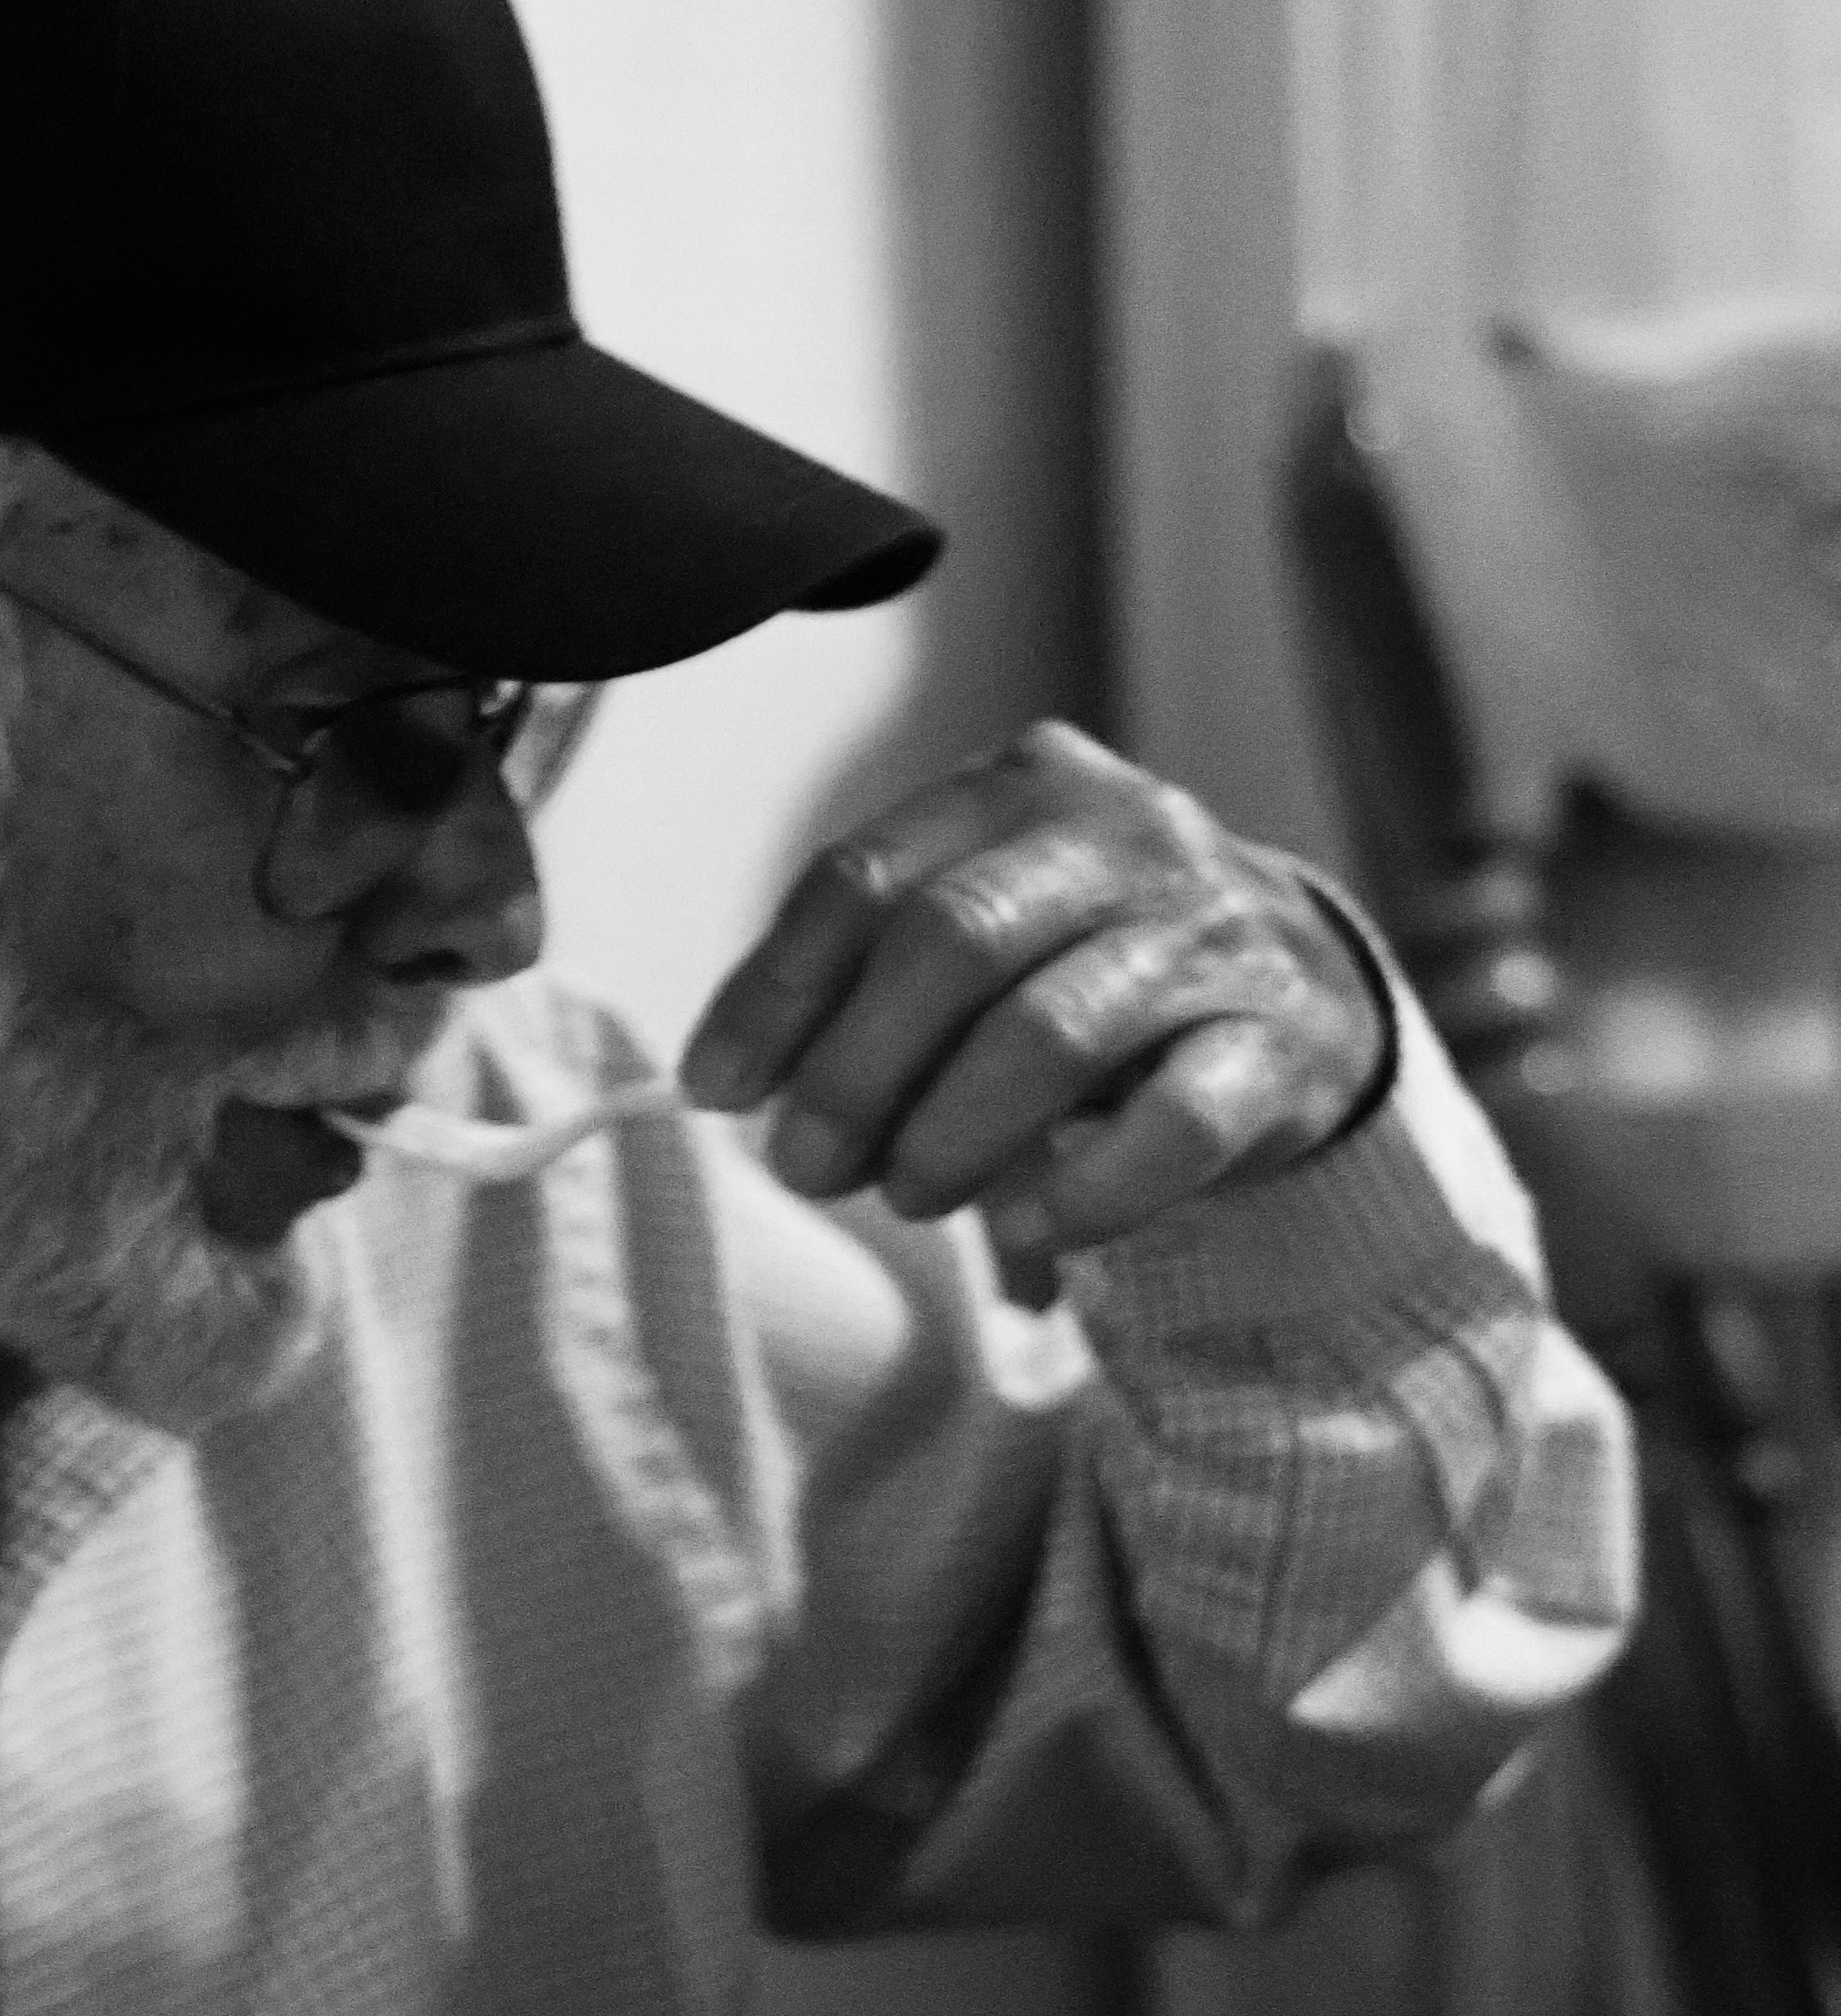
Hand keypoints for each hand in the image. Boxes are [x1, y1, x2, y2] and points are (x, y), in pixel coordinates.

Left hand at [681, 720, 1389, 1259]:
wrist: (1296, 993)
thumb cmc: (1080, 968)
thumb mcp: (971, 935)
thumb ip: (856, 979)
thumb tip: (727, 1083)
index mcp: (1021, 789)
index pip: (864, 877)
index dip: (775, 991)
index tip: (719, 1090)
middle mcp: (1124, 836)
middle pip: (951, 943)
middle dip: (856, 1072)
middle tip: (807, 1167)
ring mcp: (1210, 935)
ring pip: (1052, 1033)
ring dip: (951, 1134)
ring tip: (910, 1195)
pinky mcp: (1274, 1044)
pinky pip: (1172, 1123)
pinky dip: (1083, 1189)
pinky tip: (1025, 1227)